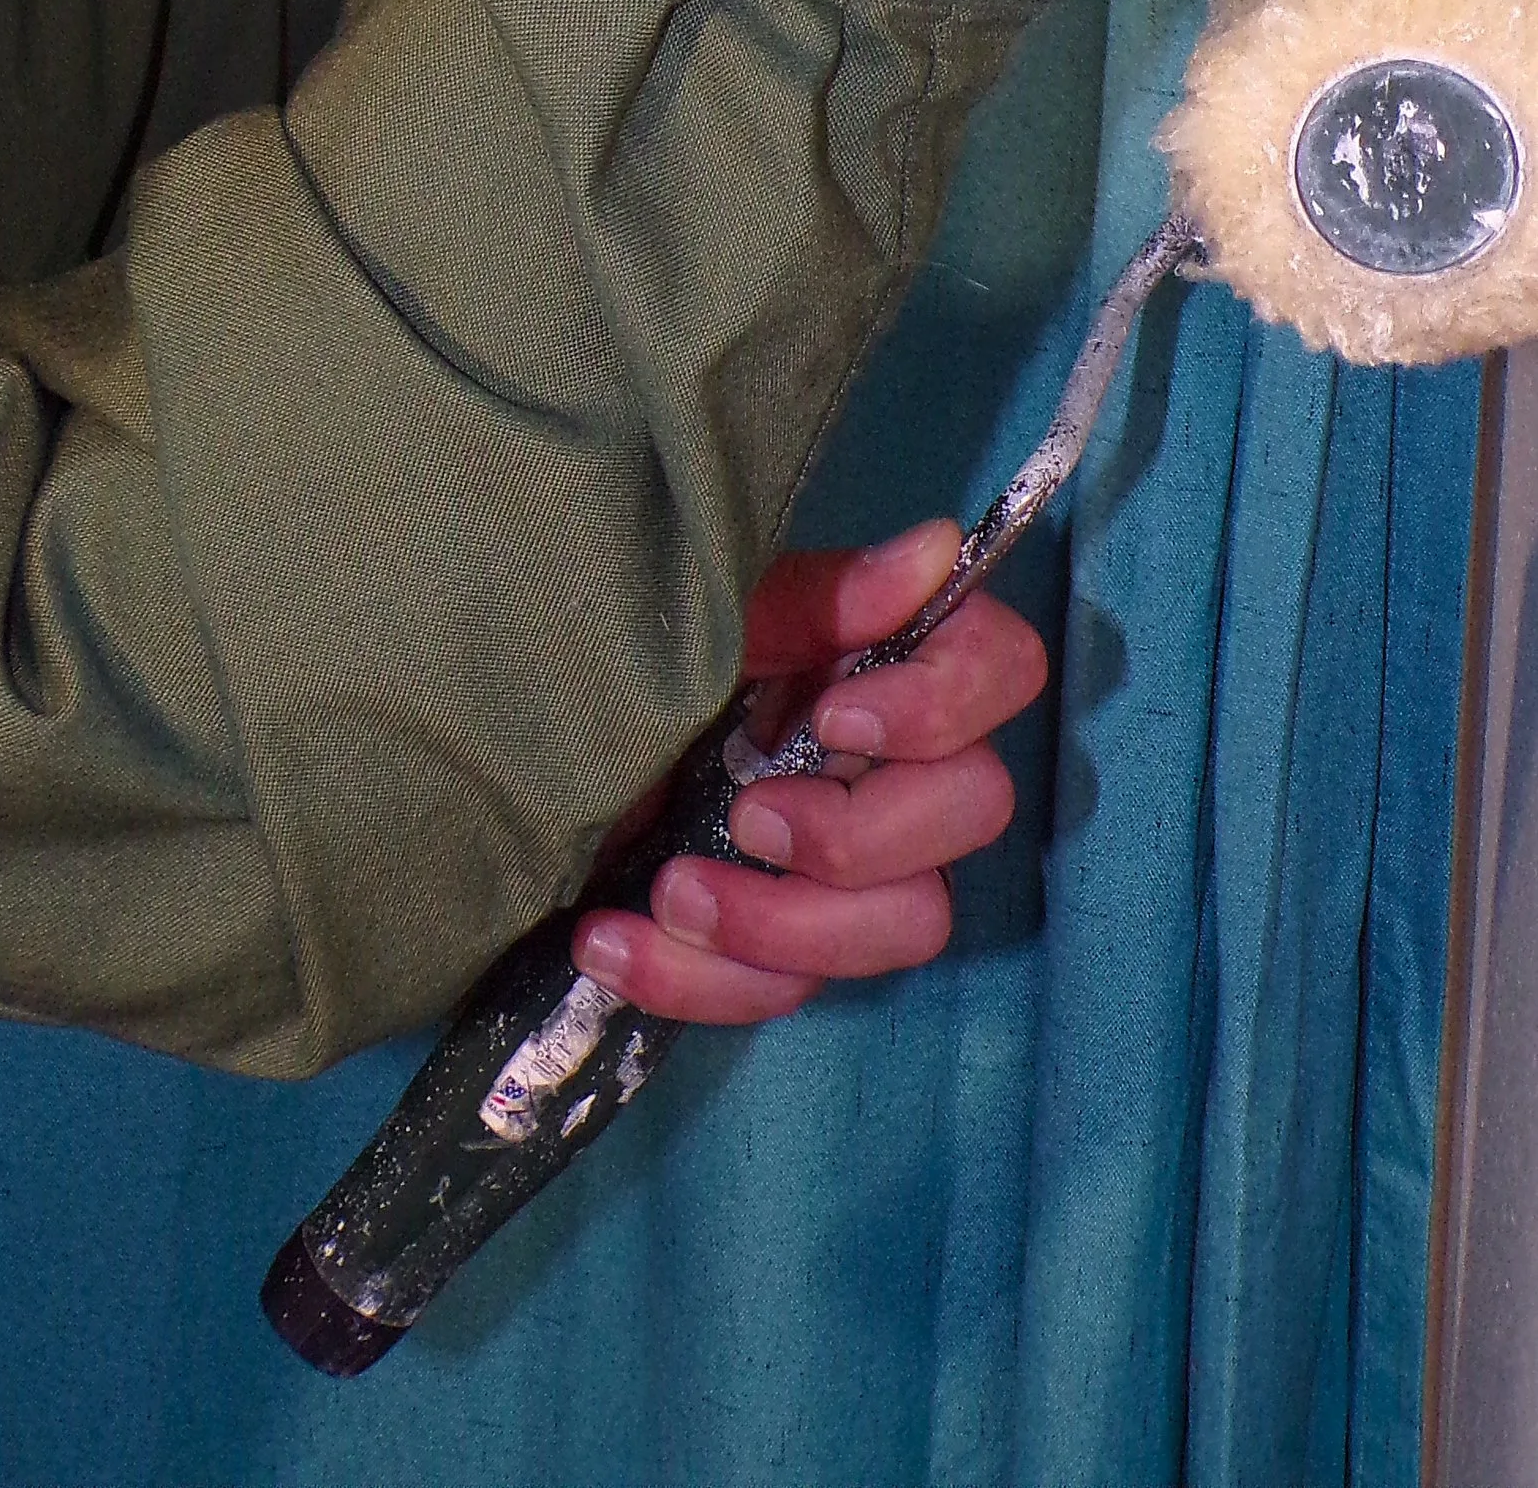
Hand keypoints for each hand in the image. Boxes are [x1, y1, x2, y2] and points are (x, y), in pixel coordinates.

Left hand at [568, 519, 1045, 1025]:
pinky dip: (697, 979)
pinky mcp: (790, 946)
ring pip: (909, 923)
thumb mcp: (711, 621)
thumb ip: (821, 597)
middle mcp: (899, 764)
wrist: (535, 750)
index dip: (944, 703)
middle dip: (863, 832)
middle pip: (974, 810)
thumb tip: (933, 550)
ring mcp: (855, 867)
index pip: (1004, 668)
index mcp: (886, 663)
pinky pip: (789, 990)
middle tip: (750, 815)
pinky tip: (610, 943)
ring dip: (783, 923)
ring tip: (670, 892)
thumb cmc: (633, 662)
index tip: (834, 717)